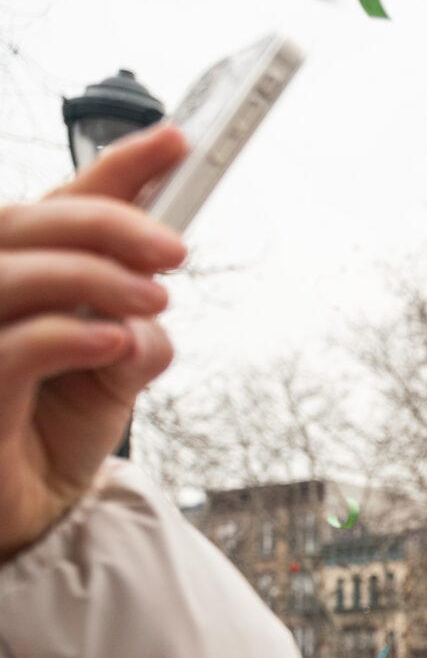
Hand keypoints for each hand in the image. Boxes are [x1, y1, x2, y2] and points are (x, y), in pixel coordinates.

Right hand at [0, 125, 187, 561]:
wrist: (27, 515)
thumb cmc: (54, 432)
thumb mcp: (115, 374)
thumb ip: (134, 329)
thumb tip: (153, 306)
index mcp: (19, 276)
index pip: (59, 204)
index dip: (115, 168)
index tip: (178, 143)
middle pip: (26, 223)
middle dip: (108, 223)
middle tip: (176, 250)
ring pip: (12, 273)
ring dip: (93, 276)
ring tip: (157, 300)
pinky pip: (10, 347)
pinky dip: (69, 337)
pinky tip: (118, 344)